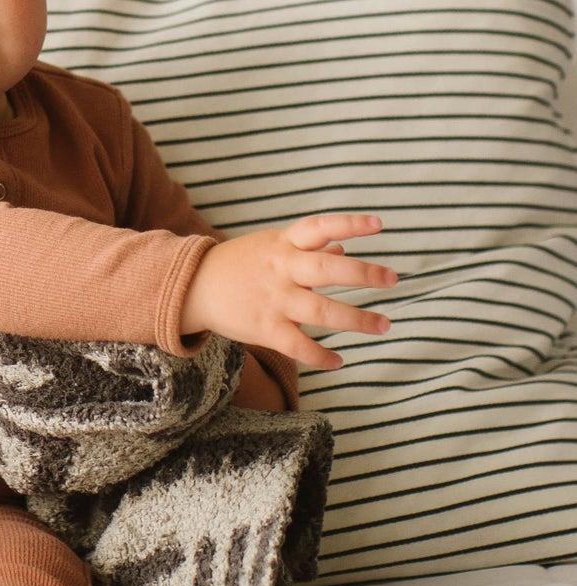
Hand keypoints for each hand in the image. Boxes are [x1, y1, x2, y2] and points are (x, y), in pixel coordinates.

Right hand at [181, 213, 398, 371]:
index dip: (349, 224)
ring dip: (356, 319)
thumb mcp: (271, 245)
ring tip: (382, 325)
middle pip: (327, 268)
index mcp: (283, 244)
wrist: (192, 287)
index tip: (379, 225)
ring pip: (320, 310)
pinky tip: (338, 361)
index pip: (319, 227)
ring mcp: (273, 299)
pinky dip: (320, 356)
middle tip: (392, 279)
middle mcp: (281, 269)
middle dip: (363, 274)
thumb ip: (308, 246)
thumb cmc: (239, 264)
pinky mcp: (263, 327)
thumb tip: (345, 245)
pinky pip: (297, 345)